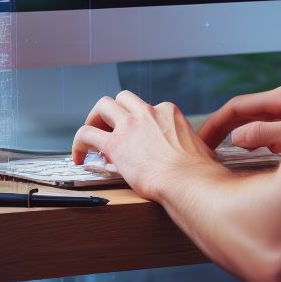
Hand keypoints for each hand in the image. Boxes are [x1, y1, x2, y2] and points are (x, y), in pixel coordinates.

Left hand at [71, 90, 219, 199]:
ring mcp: (130, 126)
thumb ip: (192, 146)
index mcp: (169, 112)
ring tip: (90, 137)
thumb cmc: (199, 173)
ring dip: (94, 118)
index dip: (138, 122)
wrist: (190, 183)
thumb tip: (197, 155)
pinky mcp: (115, 145)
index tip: (136, 138)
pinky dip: (79, 143)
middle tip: (108, 127)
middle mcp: (148, 113)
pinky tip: (79, 157)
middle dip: (113, 111)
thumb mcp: (201, 149)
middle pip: (123, 98)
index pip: (147, 108)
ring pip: (102, 105)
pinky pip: (86, 134)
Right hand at [197, 84, 280, 154]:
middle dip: (220, 129)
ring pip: (251, 122)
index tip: (199, 142)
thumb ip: (265, 133)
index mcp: (279, 98)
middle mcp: (280, 102)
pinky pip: (264, 132)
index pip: (236, 106)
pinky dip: (251, 143)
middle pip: (240, 112)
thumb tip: (235, 137)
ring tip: (218, 154)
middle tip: (202, 151)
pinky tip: (247, 155)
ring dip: (234, 136)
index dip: (215, 123)